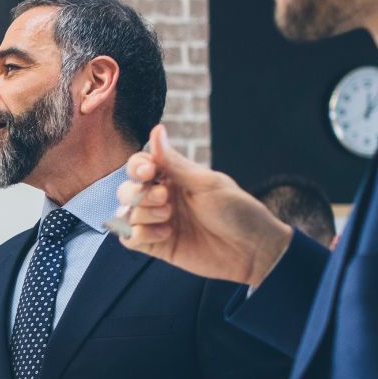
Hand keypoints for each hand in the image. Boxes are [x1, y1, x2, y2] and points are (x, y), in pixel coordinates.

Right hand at [117, 123, 293, 287]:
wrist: (252, 250)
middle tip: (166, 199)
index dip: (137, 168)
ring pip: (124, 213)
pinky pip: (129, 239)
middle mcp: (162, 198)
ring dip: (142, 213)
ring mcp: (158, 222)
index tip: (150, 173)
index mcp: (174, 178)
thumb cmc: (237, 210)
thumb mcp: (205, 183)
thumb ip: (174, 162)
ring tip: (168, 218)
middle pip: (126, 189)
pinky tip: (166, 235)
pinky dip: (140, 235)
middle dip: (139, 193)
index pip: (139, 166)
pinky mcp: (157, 245)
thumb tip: (156, 128)